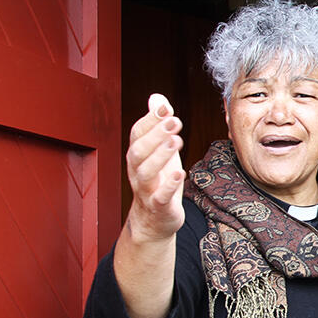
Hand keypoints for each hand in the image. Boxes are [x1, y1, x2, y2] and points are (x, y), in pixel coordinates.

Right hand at [125, 94, 185, 240]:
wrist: (154, 220)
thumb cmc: (159, 180)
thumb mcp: (160, 150)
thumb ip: (158, 124)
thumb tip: (157, 97)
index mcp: (137, 156)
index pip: (137, 134)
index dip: (150, 120)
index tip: (165, 107)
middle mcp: (137, 171)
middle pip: (138, 151)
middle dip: (155, 135)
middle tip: (175, 121)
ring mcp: (146, 190)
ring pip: (145, 173)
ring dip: (160, 156)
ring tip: (176, 141)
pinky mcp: (159, 207)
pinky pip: (160, 197)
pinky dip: (169, 185)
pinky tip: (180, 173)